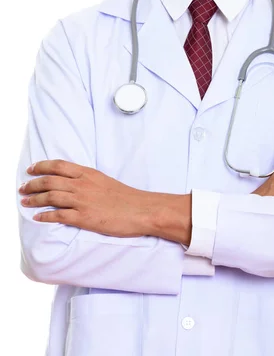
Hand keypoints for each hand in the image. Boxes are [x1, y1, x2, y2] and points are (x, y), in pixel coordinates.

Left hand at [19, 160, 155, 237]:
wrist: (141, 209)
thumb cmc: (126, 197)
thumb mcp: (104, 181)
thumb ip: (87, 180)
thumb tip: (73, 182)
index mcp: (88, 173)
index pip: (58, 165)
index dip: (41, 166)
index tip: (31, 169)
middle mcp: (82, 185)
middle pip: (50, 180)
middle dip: (32, 183)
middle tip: (22, 187)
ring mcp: (82, 201)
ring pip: (51, 197)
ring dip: (34, 199)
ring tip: (25, 201)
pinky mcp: (84, 218)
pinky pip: (59, 216)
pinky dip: (45, 216)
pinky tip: (38, 218)